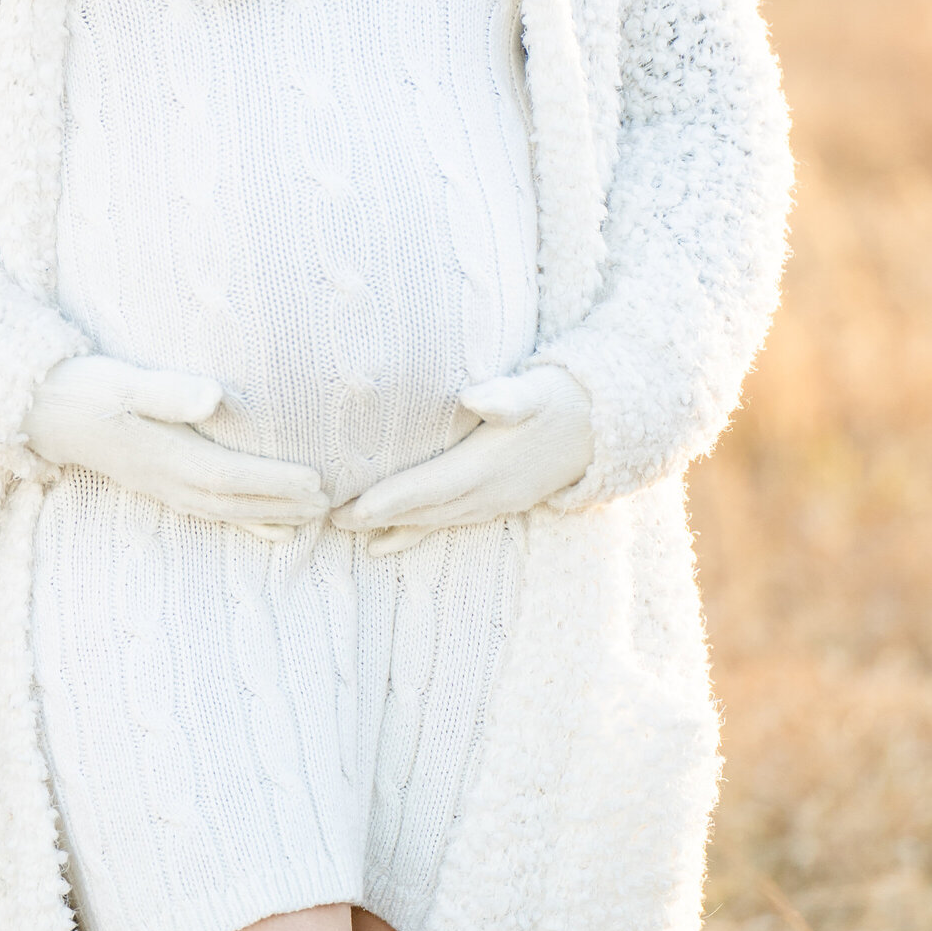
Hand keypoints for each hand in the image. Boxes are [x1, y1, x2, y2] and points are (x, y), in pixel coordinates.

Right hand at [24, 355, 328, 534]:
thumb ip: (167, 391)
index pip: (229, 474)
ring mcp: (160, 487)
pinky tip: (267, 528)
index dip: (274, 481)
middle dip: (283, 505)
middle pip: (234, 500)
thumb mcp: (121, 381)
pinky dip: (241, 521)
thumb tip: (214, 397)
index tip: (316, 481)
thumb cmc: (83, 388)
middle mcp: (165, 479)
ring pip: (223, 511)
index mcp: (162, 454)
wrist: (39, 411)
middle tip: (330, 507)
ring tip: (311, 520)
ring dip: (269, 516)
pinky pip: (207, 511)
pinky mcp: (156, 483)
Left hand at [331, 366, 592, 554]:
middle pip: (423, 511)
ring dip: (394, 528)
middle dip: (376, 519)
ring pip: (435, 522)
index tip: (349, 509)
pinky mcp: (500, 502)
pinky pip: (451, 523)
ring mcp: (495, 503)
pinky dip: (419, 531)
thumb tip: (474, 396)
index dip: (387, 500)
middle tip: (328, 521)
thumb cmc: (560, 398)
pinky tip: (394, 541)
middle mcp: (488, 494)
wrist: (602, 426)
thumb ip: (505, 396)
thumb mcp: (534, 389)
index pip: (427, 487)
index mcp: (487, 466)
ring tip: (352, 535)